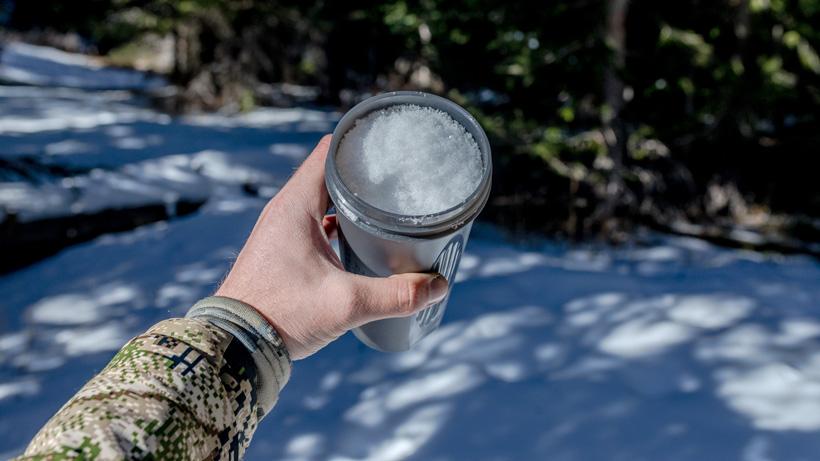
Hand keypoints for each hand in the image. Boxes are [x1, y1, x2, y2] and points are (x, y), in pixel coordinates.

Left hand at [216, 135, 448, 358]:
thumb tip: (437, 288)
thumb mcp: (345, 305)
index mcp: (295, 205)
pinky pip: (315, 223)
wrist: (235, 346)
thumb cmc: (280, 315)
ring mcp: (282, 230)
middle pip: (330, 174)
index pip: (328, 152)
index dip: (359, 144)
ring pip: (323, 200)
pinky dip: (338, 223)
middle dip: (364, 173)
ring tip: (387, 205)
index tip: (390, 146)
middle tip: (400, 178)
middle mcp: (286, 210)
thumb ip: (395, 296)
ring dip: (351, 200)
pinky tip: (360, 238)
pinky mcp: (283, 250)